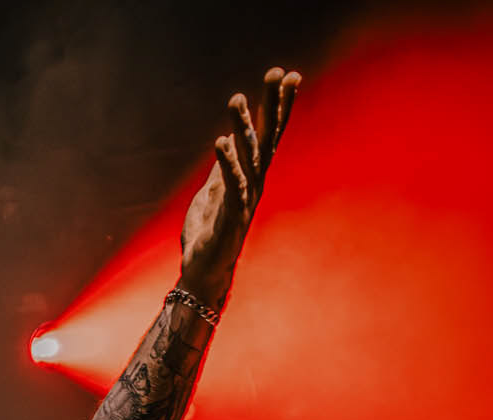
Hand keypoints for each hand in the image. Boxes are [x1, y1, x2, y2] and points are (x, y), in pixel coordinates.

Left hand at [179, 67, 299, 302]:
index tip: (290, 74)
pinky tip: (220, 142)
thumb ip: (222, 170)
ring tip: (236, 99)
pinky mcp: (229, 217)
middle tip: (278, 72)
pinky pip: (229, 185)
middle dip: (273, 104)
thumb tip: (227, 143)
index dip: (279, 105)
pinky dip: (226, 163)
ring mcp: (244, 201)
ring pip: (248, 157)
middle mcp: (253, 185)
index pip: (268, 135)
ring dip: (243, 127)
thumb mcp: (211, 194)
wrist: (202, 275)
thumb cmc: (208, 237)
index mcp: (250, 177)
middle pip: (266, 138)